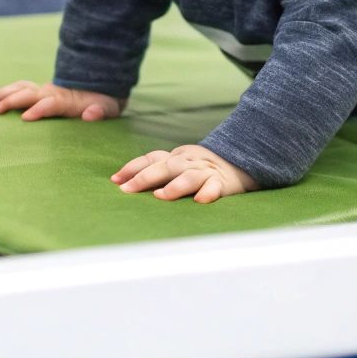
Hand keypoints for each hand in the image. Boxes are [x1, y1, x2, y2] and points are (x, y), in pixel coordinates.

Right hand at [0, 80, 123, 121]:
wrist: (101, 83)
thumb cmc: (104, 103)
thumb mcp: (108, 108)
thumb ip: (100, 111)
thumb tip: (90, 113)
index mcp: (68, 100)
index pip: (50, 104)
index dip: (39, 110)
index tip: (25, 119)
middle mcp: (52, 92)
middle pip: (29, 94)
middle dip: (12, 101)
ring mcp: (44, 90)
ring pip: (20, 88)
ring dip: (3, 94)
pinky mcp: (39, 91)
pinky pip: (19, 88)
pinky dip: (4, 92)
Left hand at [111, 144, 258, 203]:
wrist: (240, 162)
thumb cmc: (200, 168)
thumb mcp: (178, 165)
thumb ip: (155, 171)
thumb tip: (120, 183)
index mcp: (175, 157)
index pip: (151, 158)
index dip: (133, 167)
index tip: (116, 180)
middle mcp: (188, 162)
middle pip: (166, 166)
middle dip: (145, 177)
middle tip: (128, 190)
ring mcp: (205, 171)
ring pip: (189, 176)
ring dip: (175, 185)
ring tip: (161, 196)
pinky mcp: (223, 183)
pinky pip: (215, 187)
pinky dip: (208, 192)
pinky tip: (200, 200)